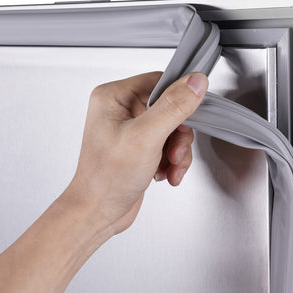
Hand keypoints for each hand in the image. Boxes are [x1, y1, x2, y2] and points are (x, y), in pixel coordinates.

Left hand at [63, 71, 207, 235]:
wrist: (98, 211)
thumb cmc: (106, 177)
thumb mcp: (146, 137)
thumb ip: (173, 106)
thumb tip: (195, 82)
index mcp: (113, 97)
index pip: (158, 81)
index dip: (179, 98)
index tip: (192, 114)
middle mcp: (119, 109)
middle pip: (168, 106)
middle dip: (178, 133)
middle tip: (174, 151)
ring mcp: (129, 128)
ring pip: (171, 126)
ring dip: (177, 150)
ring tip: (169, 166)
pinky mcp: (138, 145)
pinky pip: (166, 142)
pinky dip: (171, 159)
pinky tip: (164, 173)